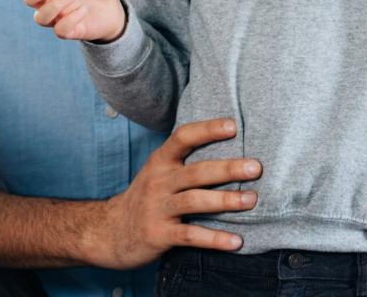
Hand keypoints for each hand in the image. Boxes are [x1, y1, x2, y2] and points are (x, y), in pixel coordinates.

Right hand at [81, 118, 260, 268]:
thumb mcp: (158, 171)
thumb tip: (230, 142)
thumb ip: (184, 159)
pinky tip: (236, 242)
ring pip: (195, 201)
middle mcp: (158, 181)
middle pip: (196, 171)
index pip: (183, 137)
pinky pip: (190, 236)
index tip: (233, 126)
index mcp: (160, 161)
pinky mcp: (159, 234)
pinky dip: (214, 239)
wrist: (110, 232)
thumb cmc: (147, 197)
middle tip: (256, 167)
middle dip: (228, 168)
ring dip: (226, 201)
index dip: (208, 130)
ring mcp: (157, 208)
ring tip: (252, 200)